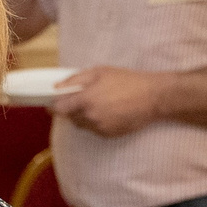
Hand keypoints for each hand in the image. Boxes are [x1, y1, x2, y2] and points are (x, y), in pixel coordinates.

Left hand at [49, 66, 170, 137]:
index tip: (53, 103)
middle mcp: (91, 117)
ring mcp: (100, 128)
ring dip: (84, 116)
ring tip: (99, 103)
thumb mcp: (99, 72)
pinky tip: (109, 111)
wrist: (152, 97)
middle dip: (71, 109)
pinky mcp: (109, 135)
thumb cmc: (126, 81)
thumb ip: (74, 80)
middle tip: (83, 98)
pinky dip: (96, 122)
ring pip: (82, 125)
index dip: (54, 106)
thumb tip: (56, 87)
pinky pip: (95, 130)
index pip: (59, 109)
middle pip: (70, 118)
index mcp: (86, 100)